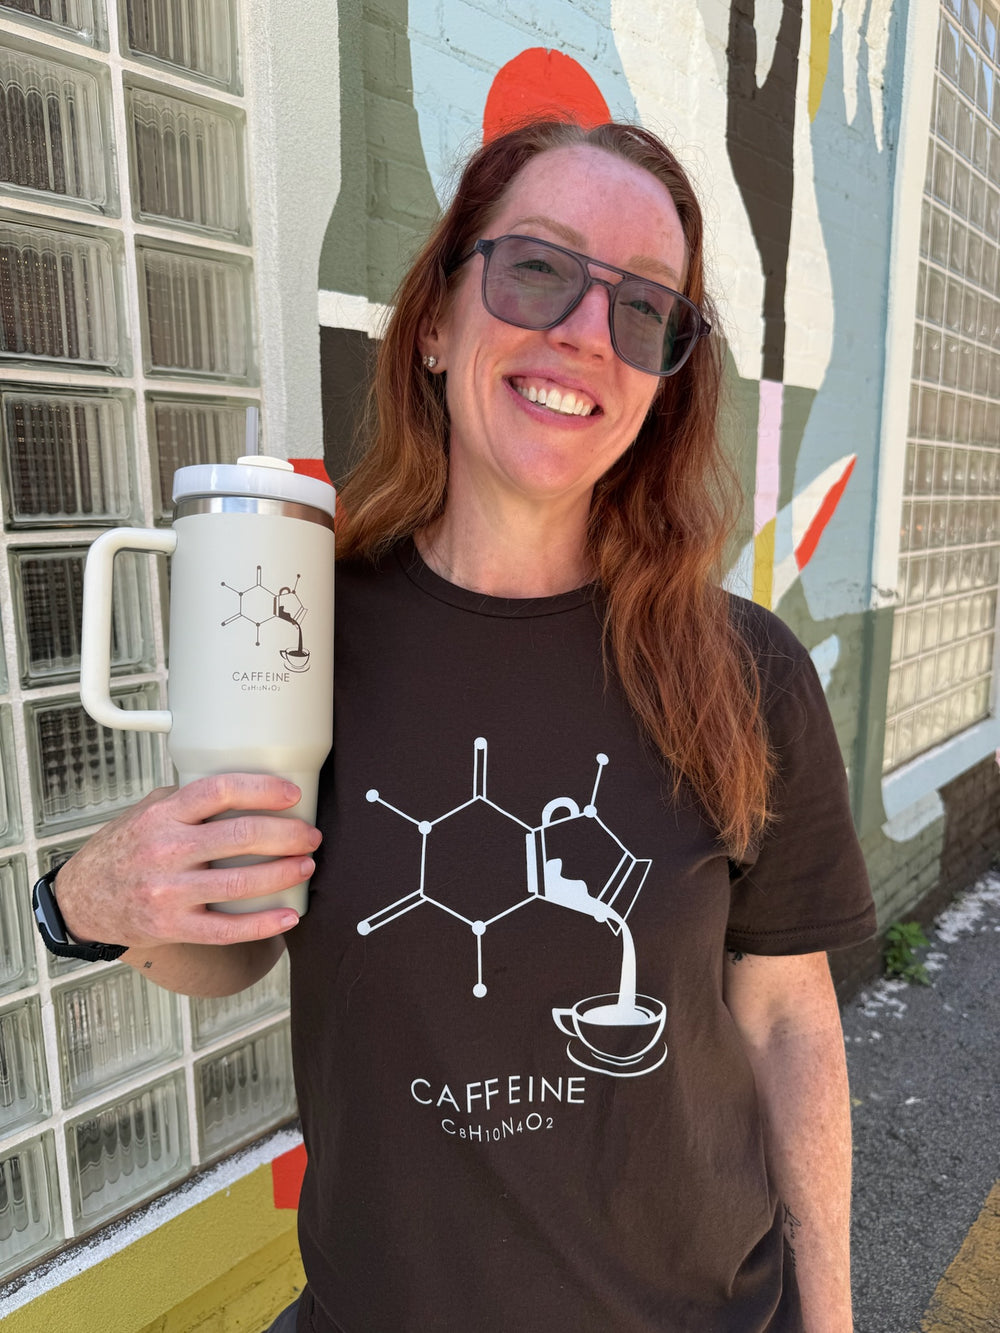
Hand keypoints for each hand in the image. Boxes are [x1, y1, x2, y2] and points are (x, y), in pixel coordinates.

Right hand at [53, 775, 321, 949]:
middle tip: (310, 835)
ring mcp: (168, 892)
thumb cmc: (123, 851)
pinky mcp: (172, 927)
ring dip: (282, 874)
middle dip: (287, 835)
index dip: (262, 789)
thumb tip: (244, 790)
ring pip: (239, 883)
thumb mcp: (147, 812)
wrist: (81, 900)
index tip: (292, 794)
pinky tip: (288, 916)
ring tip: (306, 866)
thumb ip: (188, 801)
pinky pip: (226, 929)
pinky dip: (263, 924)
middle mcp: (165, 850)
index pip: (219, 790)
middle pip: (240, 836)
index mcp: (163, 815)